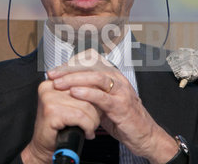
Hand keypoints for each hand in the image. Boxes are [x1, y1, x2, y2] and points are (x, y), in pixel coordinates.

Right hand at [21, 78, 100, 163]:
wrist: (43, 147)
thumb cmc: (58, 127)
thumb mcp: (69, 104)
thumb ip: (80, 92)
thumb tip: (101, 86)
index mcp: (53, 82)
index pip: (81, 79)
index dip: (93, 93)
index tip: (99, 104)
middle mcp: (50, 87)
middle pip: (85, 91)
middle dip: (95, 108)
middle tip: (95, 120)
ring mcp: (50, 99)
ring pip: (86, 106)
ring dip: (93, 120)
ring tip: (90, 128)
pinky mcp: (52, 112)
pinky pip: (81, 117)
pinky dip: (88, 127)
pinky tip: (86, 133)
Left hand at [47, 49, 178, 163]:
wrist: (145, 136)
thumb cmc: (124, 118)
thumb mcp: (104, 101)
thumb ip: (90, 92)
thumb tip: (67, 87)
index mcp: (112, 75)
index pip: (90, 60)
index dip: (72, 63)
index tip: (57, 70)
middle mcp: (117, 79)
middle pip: (90, 66)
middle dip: (68, 69)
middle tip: (52, 74)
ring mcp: (121, 91)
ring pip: (95, 77)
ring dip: (74, 79)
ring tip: (58, 83)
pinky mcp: (121, 105)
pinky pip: (102, 96)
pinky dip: (87, 93)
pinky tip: (74, 93)